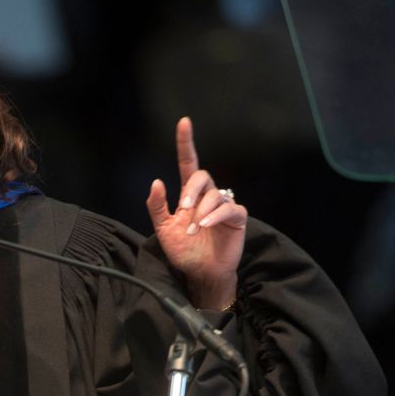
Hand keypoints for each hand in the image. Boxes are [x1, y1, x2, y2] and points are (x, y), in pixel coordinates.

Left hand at [145, 116, 246, 308]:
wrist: (200, 273)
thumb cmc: (184, 251)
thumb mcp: (163, 229)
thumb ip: (157, 206)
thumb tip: (157, 181)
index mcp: (190, 195)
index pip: (188, 163)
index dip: (185, 143)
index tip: (183, 122)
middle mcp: (208, 196)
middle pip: (202, 176)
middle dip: (191, 190)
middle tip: (182, 209)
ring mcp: (224, 205)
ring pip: (215, 195)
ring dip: (200, 212)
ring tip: (193, 230)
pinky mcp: (237, 218)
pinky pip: (230, 209)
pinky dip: (215, 215)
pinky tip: (205, 225)